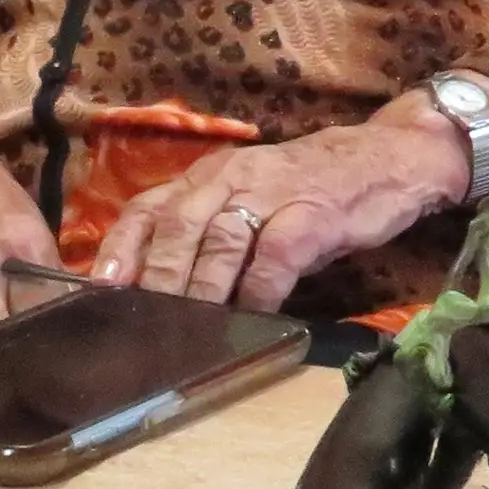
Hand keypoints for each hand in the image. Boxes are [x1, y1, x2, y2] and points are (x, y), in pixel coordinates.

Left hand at [90, 116, 473, 311]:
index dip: (121, 249)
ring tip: (187, 330)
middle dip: (157, 280)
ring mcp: (272, 193)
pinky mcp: (311, 214)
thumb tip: (158, 286)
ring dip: (200, 291)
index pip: (148, 207)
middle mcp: (232, 178)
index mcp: (209, 175)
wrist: (388, 159)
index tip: (100, 289)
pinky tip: (251, 317)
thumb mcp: (250, 197)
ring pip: (219, 244)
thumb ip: (207, 229)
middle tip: (143, 324)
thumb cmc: (311, 187)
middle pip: (177, 229)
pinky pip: (273, 259)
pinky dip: (258, 293)